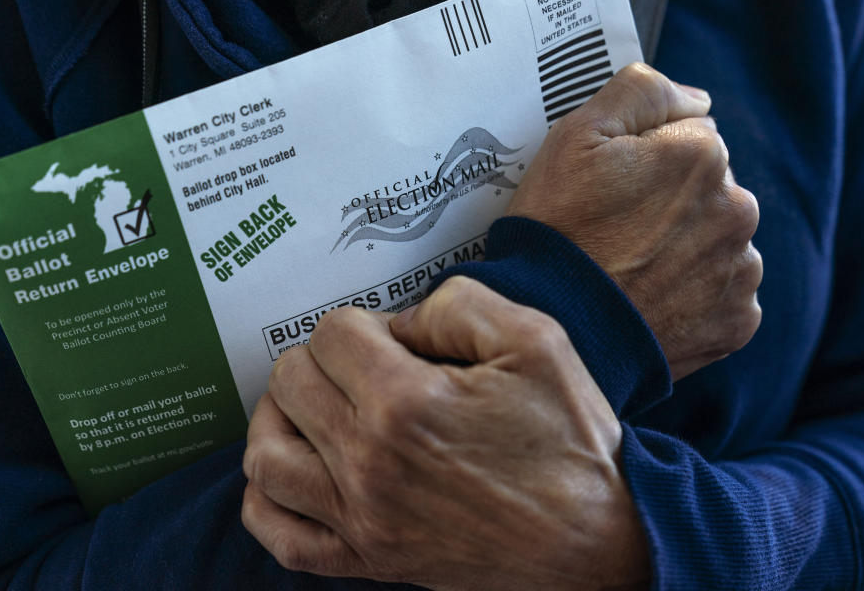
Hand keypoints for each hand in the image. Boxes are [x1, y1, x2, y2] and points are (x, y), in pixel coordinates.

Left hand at [242, 277, 649, 590]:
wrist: (598, 545)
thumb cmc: (572, 446)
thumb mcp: (537, 342)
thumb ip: (457, 304)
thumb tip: (399, 320)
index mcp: (408, 403)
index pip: (331, 333)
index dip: (363, 323)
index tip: (395, 340)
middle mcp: (369, 463)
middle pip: (291, 381)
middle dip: (324, 359)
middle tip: (365, 366)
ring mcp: (362, 519)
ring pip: (265, 454)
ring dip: (280, 416)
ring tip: (316, 404)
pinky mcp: (366, 559)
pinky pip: (279, 534)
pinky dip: (267, 498)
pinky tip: (296, 469)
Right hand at [508, 62, 761, 379]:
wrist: (557, 330)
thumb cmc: (557, 233)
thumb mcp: (573, 136)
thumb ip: (638, 91)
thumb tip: (694, 99)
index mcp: (702, 154)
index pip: (687, 133)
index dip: (641, 158)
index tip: (609, 188)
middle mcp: (737, 207)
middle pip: (705, 187)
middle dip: (668, 200)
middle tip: (613, 231)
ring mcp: (740, 269)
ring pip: (714, 239)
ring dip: (683, 247)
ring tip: (627, 269)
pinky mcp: (737, 320)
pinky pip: (720, 293)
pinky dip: (690, 295)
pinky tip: (647, 299)